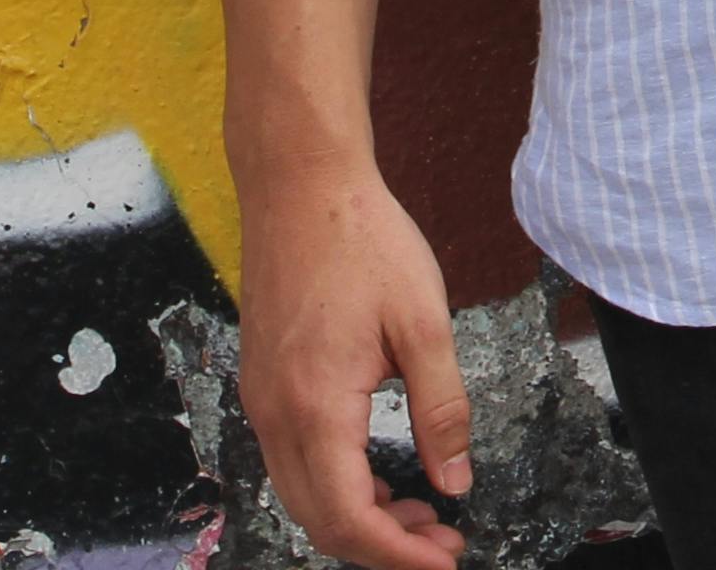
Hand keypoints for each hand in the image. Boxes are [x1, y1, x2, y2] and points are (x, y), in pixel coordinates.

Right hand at [234, 148, 475, 567]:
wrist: (300, 182)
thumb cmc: (361, 237)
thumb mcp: (423, 322)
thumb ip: (442, 410)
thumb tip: (454, 482)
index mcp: (317, 405)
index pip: (350, 519)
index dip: (400, 556)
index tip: (446, 559)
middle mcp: (275, 413)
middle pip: (319, 522)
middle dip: (382, 547)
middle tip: (442, 541)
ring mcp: (261, 400)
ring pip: (301, 496)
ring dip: (358, 519)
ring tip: (418, 512)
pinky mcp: (261, 384)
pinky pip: (291, 462)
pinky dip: (333, 485)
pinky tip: (377, 474)